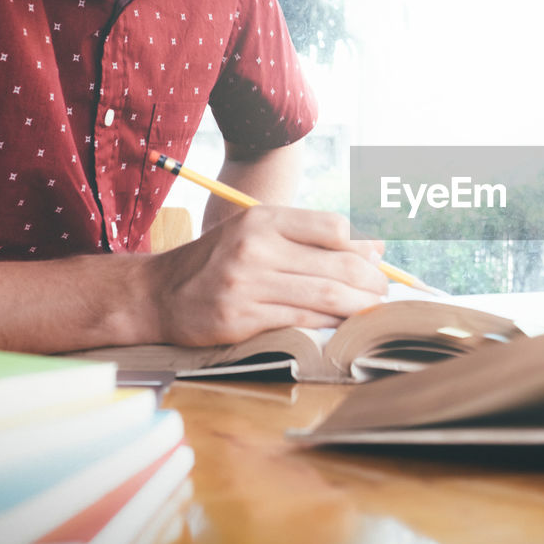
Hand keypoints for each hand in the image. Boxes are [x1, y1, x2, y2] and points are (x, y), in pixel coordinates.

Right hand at [145, 206, 387, 345]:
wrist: (158, 293)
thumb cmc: (221, 260)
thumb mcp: (258, 233)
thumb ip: (311, 237)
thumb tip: (375, 248)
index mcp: (263, 219)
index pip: (334, 227)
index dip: (364, 246)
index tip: (377, 261)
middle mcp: (255, 247)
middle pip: (338, 264)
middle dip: (372, 281)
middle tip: (384, 291)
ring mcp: (247, 284)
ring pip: (326, 296)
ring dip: (359, 305)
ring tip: (372, 308)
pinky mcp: (241, 318)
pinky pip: (302, 321)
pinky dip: (330, 323)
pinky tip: (342, 323)